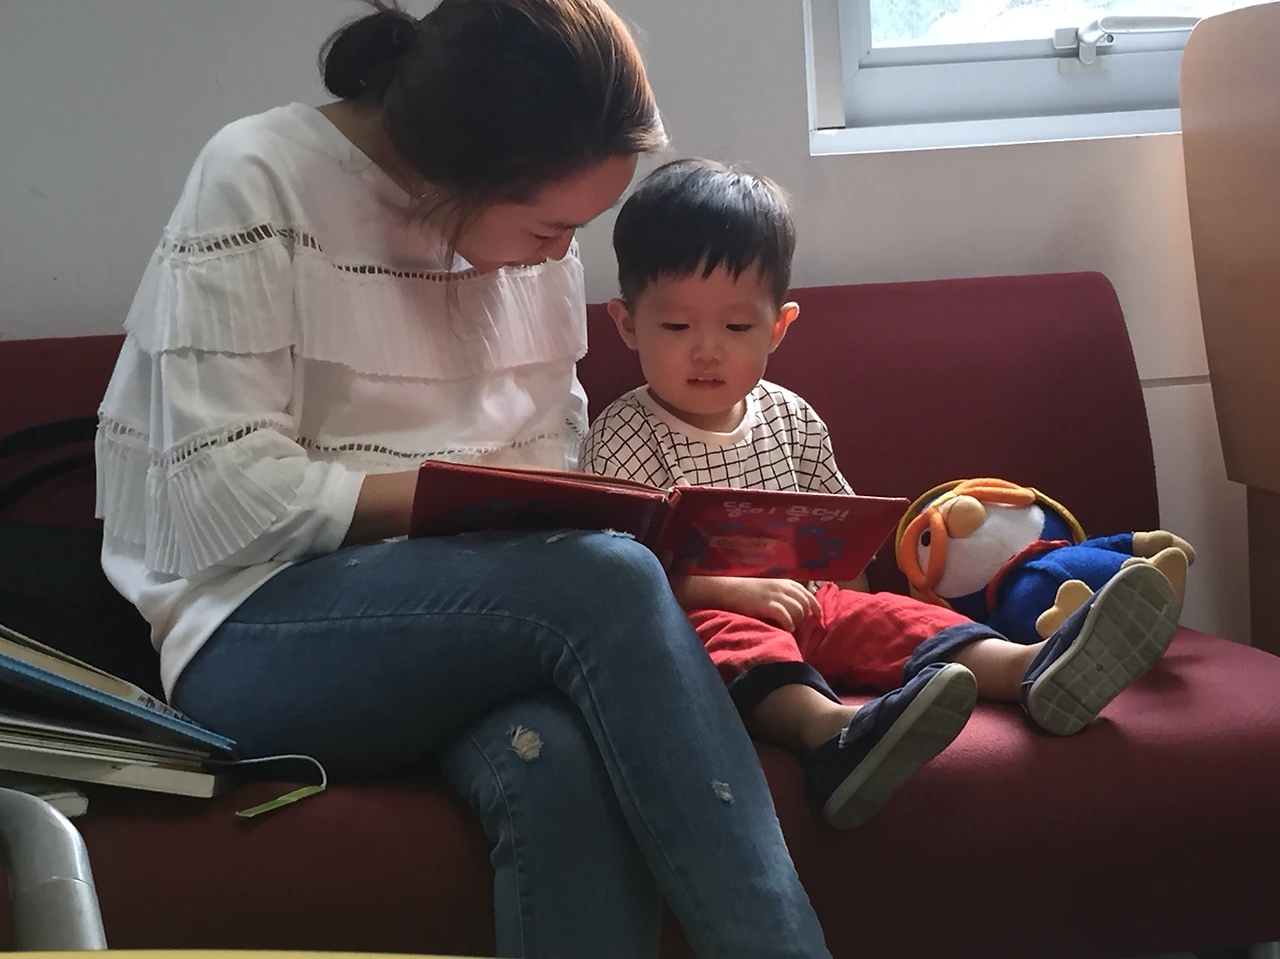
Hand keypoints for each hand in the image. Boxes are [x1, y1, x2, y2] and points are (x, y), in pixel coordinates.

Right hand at [697, 577, 819, 631]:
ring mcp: (775, 595)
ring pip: (797, 610)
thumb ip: (783, 594)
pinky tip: (787, 629)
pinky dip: (789, 624)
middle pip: (804, 604)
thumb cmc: (748, 591)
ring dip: (797, 622)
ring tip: (792, 629)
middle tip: (799, 626)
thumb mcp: (770, 587)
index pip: (807, 594)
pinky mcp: (767, 604)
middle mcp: (783, 587)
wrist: (729, 590)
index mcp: (785, 583)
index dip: (815, 606)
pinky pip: (785, 615)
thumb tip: (796, 607)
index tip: (818, 616)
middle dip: (804, 617)